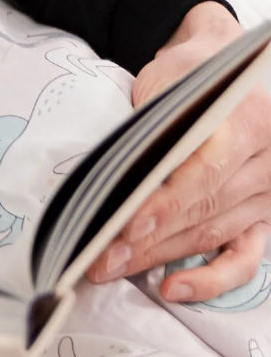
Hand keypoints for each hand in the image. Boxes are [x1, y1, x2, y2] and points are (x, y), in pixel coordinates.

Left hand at [87, 1, 270, 301]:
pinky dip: (211, 279)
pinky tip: (174, 288)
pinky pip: (245, 258)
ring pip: (213, 234)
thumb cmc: (192, 73)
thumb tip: (115, 174)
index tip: (129, 224)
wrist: (227, 68)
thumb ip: (153, 123)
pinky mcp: (265, 217)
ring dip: (161, 257)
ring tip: (113, 267)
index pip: (206, 172)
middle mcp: (269, 161)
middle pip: (205, 210)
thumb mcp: (169, 81)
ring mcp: (270, 194)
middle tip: (102, 256)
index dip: (166, 202)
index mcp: (249, 119)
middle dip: (149, 238)